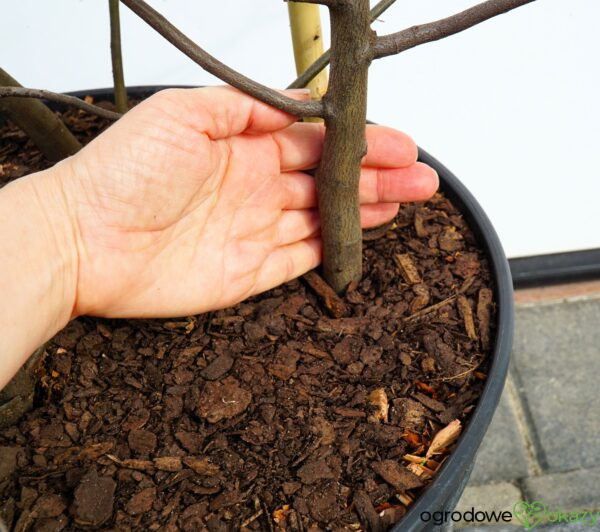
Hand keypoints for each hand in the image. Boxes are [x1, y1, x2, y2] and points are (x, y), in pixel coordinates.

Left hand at [58, 87, 437, 317]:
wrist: (86, 239)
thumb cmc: (123, 174)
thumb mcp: (184, 113)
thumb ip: (245, 107)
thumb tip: (294, 105)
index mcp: (243, 147)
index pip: (315, 142)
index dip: (359, 143)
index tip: (397, 145)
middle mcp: (253, 187)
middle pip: (329, 181)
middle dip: (377, 177)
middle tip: (420, 178)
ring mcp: (253, 230)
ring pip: (323, 218)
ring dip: (365, 211)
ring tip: (405, 201)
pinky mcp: (248, 271)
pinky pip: (301, 259)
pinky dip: (333, 249)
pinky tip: (361, 237)